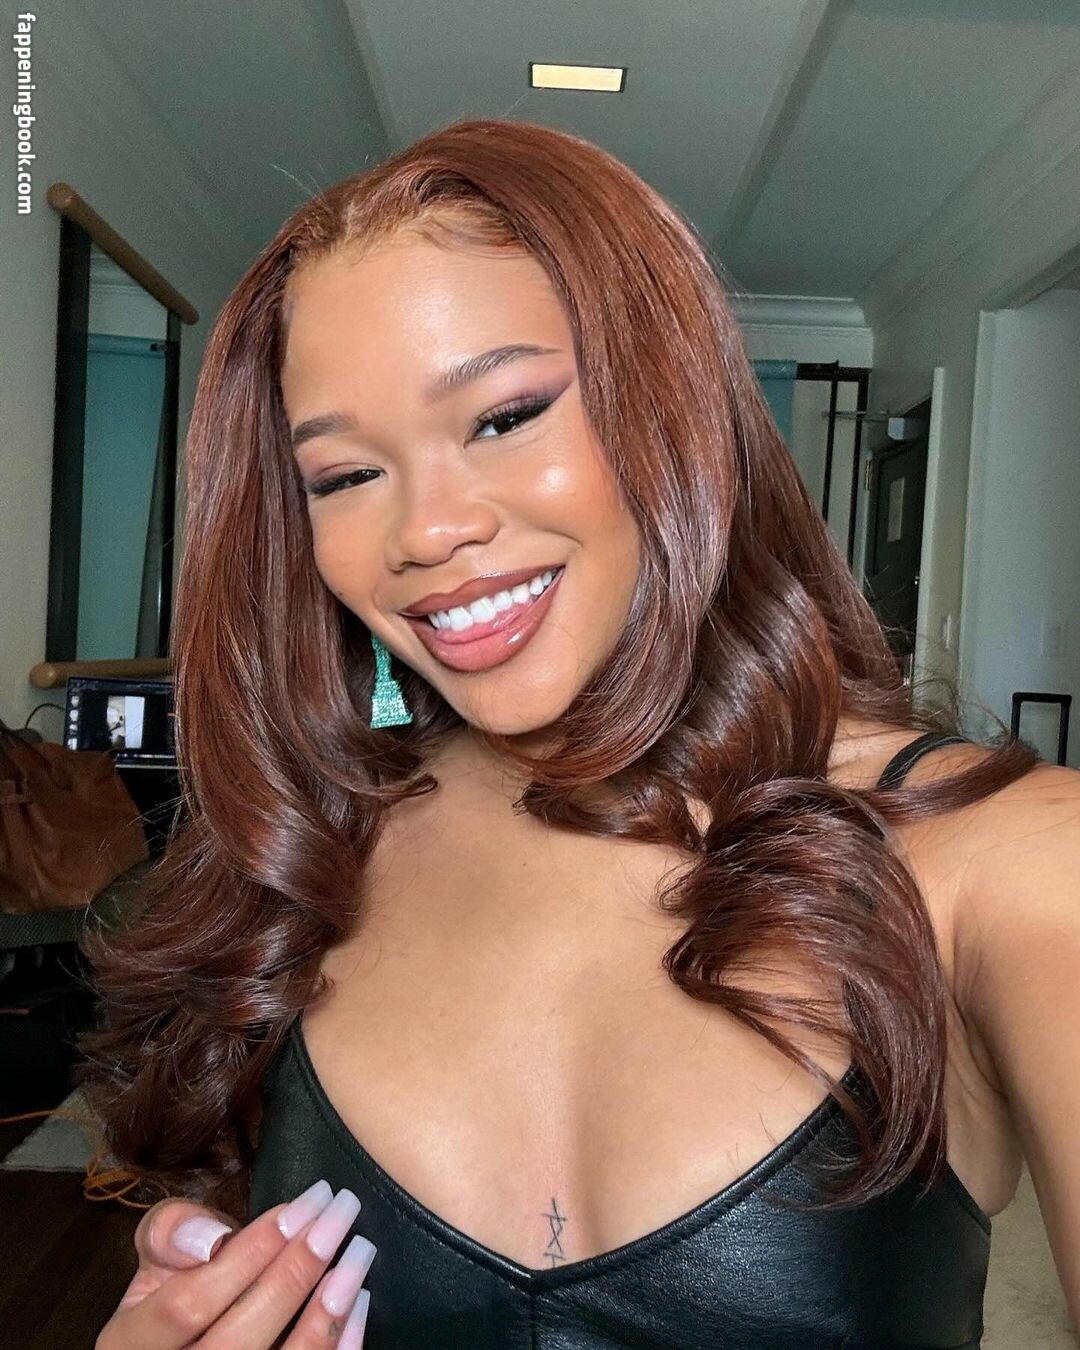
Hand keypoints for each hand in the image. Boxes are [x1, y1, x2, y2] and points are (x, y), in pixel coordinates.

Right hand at [96, 1179, 374, 1347]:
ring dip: (328, 1311)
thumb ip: (169, 1234)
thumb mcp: (152, 1260)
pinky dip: (339, 1345)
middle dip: (297, 1269)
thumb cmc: (170, 1296)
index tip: (302, 1205)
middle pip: (239, 1340)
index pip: (187, 1305)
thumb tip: (209, 1238)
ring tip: (359, 1252)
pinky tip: (358, 1303)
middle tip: (342, 1210)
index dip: (248, 1253)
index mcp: (130, 1345)